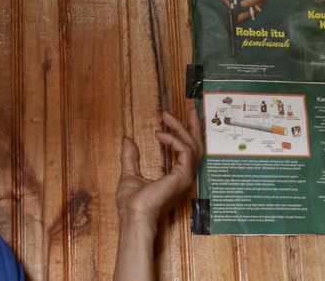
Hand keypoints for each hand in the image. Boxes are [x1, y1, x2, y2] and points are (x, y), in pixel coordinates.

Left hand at [116, 109, 202, 229]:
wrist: (133, 214)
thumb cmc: (132, 203)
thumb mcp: (129, 173)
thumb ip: (131, 157)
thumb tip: (127, 139)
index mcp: (175, 178)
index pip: (187, 152)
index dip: (185, 134)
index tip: (176, 119)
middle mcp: (184, 177)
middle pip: (196, 147)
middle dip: (193, 127)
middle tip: (190, 110)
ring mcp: (186, 177)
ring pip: (192, 146)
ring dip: (180, 129)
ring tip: (166, 117)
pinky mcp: (183, 176)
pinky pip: (185, 151)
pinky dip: (174, 140)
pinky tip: (160, 135)